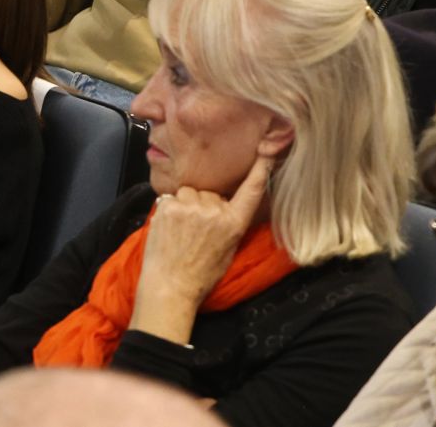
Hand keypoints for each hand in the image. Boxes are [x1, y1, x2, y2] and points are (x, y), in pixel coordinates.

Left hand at [131, 156, 274, 341]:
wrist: (171, 285)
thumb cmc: (201, 273)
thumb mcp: (228, 249)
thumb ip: (229, 223)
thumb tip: (226, 205)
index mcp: (234, 223)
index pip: (252, 191)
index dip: (260, 169)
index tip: (267, 150)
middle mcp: (215, 211)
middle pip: (211, 192)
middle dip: (205, 204)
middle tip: (196, 229)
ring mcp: (191, 206)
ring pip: (190, 192)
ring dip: (186, 203)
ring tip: (182, 228)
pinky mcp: (169, 205)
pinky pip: (172, 196)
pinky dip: (170, 207)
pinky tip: (169, 227)